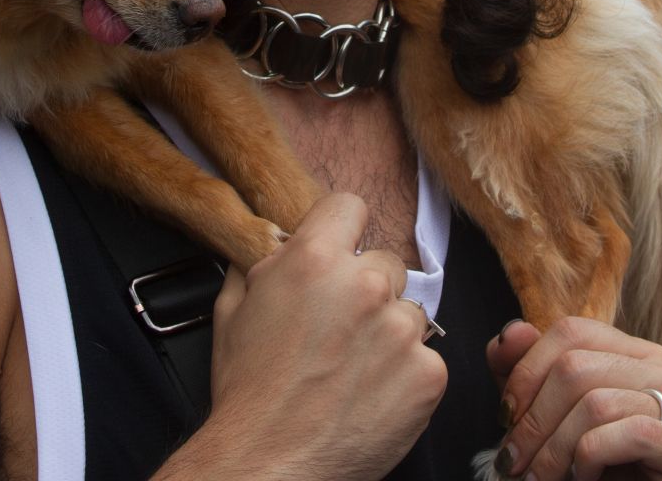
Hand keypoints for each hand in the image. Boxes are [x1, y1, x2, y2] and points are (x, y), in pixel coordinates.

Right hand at [194, 192, 446, 478]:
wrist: (267, 462)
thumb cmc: (248, 394)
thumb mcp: (233, 311)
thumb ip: (261, 265)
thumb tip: (276, 243)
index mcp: (314, 259)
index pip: (350, 206)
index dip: (341, 230)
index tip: (339, 252)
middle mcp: (364, 285)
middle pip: (385, 262)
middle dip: (366, 289)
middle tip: (339, 330)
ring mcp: (401, 330)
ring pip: (409, 311)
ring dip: (389, 332)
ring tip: (353, 369)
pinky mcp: (428, 374)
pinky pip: (426, 358)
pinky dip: (405, 376)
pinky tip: (372, 395)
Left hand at [487, 317, 661, 480]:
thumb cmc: (597, 477)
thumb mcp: (551, 421)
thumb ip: (528, 376)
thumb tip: (511, 331)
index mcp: (639, 357)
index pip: (573, 331)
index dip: (527, 370)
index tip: (505, 417)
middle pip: (578, 367)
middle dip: (533, 420)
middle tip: (513, 462)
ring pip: (598, 403)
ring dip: (554, 451)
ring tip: (538, 480)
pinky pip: (635, 434)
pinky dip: (592, 459)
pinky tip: (584, 479)